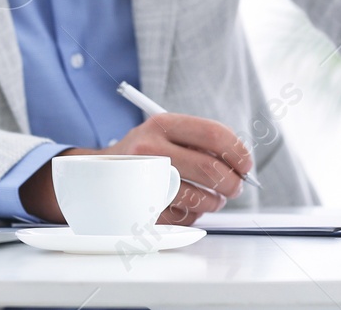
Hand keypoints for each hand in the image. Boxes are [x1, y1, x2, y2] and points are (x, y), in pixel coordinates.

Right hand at [20, 112, 252, 224]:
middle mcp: (151, 149)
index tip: (246, 164)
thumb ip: (199, 142)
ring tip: (213, 199)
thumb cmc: (142, 155)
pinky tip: (185, 205)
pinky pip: (183, 217)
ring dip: (215, 202)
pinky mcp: (139, 208)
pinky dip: (193, 215)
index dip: (238, 151)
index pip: (214, 133)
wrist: (94, 175)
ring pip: (199, 197)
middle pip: (211, 168)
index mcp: (161, 124)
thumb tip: (242, 163)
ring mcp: (143, 180)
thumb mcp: (163, 134)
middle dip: (233, 183)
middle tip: (236, 187)